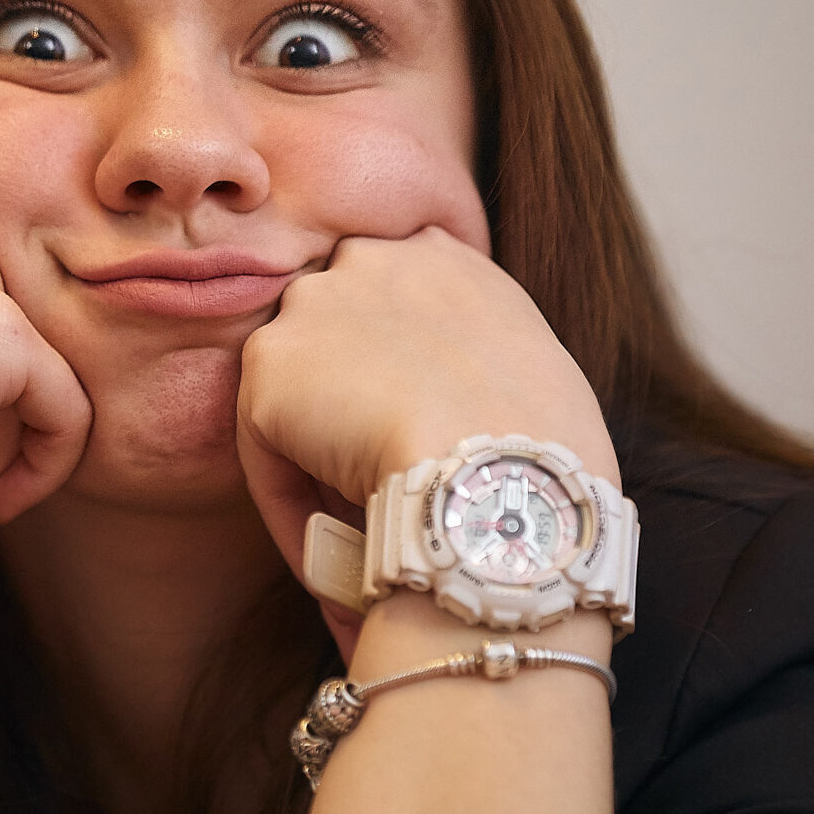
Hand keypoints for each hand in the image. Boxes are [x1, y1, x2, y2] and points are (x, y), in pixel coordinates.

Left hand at [234, 226, 615, 646]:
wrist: (503, 470)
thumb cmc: (546, 441)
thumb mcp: (531, 363)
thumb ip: (477, 354)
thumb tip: (452, 412)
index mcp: (436, 254)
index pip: (394, 297)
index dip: (396, 369)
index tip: (409, 429)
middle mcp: (367, 259)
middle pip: (338, 340)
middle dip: (348, 407)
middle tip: (373, 484)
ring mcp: (310, 307)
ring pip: (299, 398)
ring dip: (318, 462)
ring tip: (352, 534)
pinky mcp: (267, 368)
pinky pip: (269, 455)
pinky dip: (292, 510)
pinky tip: (332, 559)